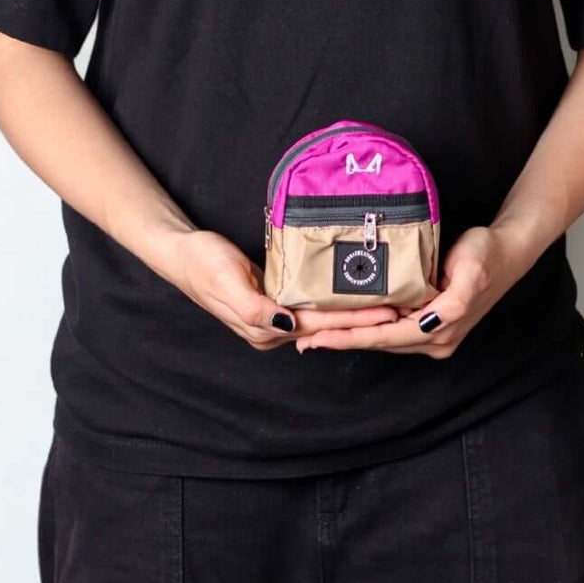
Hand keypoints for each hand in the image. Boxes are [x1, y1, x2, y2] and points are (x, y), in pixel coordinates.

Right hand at [165, 228, 401, 349]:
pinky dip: (333, 303)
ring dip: (353, 314)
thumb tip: (288, 324)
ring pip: (321, 319)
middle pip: (326, 327)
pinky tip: (352, 296)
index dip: (354, 321)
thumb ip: (255, 308)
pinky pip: (310, 307)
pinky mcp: (272, 303)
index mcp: (263, 328)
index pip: (319, 326)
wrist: (181, 253)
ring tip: (388, 305)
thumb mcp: (225, 281)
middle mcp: (272, 329)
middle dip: (363, 322)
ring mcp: (273, 318)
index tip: (388, 314)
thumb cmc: (202, 263)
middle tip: (402, 311)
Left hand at [294, 224, 529, 358]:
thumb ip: (453, 300)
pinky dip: (367, 327)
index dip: (350, 338)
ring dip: (351, 336)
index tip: (319, 338)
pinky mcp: (429, 322)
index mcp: (440, 330)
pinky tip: (347, 323)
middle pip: (379, 342)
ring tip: (317, 335)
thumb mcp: (471, 271)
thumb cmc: (486, 255)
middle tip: (304, 339)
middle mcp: (434, 339)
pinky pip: (391, 328)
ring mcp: (432, 334)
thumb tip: (431, 318)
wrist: (507, 249)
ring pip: (382, 338)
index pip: (384, 337)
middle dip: (342, 341)